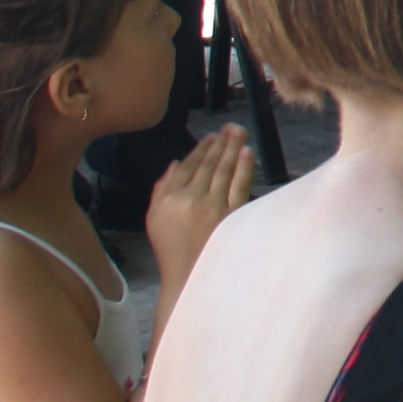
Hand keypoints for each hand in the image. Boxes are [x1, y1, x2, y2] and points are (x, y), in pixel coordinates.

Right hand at [140, 129, 255, 285]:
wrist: (187, 274)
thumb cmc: (170, 246)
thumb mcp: (154, 217)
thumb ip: (161, 188)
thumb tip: (174, 162)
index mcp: (169, 198)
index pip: (188, 166)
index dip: (201, 149)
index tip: (211, 136)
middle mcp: (191, 199)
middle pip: (209, 164)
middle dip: (221, 142)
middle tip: (231, 127)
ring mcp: (212, 207)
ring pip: (225, 170)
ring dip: (233, 148)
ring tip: (239, 133)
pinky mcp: (230, 215)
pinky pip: (239, 185)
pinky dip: (245, 167)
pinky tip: (248, 152)